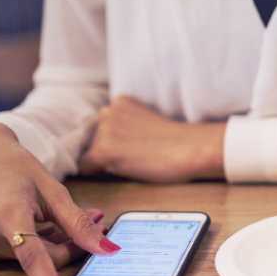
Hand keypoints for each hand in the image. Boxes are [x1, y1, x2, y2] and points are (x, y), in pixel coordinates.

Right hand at [0, 123, 120, 275]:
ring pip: (34, 259)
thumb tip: (108, 251)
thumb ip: (79, 224)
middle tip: (96, 218)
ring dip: (55, 243)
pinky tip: (37, 221)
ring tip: (57, 214)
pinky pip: (19, 256)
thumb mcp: (54, 191)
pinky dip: (36, 244)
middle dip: (72, 245)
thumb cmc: (19, 169)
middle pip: (46, 258)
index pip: (34, 258)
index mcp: (6, 215)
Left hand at [79, 95, 225, 182]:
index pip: (100, 125)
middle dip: (104, 149)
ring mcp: (104, 130)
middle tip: (132, 156)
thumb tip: (116, 143)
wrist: (191, 148)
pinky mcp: (104, 150)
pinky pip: (85, 167)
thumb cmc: (179, 141)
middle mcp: (108, 111)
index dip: (111, 140)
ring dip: (103, 162)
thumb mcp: (147, 122)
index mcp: (120, 102)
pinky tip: (121, 171)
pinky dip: (97, 173)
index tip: (128, 148)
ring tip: (132, 162)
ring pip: (89, 153)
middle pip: (91, 138)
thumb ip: (127, 125)